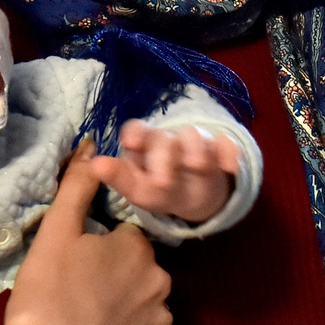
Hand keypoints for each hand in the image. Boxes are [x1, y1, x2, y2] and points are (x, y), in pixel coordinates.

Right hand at [3, 146, 171, 324]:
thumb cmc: (46, 293)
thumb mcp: (55, 233)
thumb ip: (77, 186)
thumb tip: (92, 145)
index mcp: (138, 248)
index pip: (127, 237)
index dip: (102, 248)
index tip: (78, 264)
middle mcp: (160, 282)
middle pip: (139, 269)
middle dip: (117, 274)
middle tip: (81, 290)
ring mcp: (160, 321)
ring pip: (144, 302)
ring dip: (125, 305)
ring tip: (90, 316)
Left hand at [89, 119, 240, 224]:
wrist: (196, 195)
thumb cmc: (160, 189)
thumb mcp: (140, 190)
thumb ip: (120, 178)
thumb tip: (95, 163)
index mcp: (144, 144)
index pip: (137, 130)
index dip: (135, 135)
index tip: (132, 143)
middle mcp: (168, 138)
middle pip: (164, 138)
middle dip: (163, 157)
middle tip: (162, 182)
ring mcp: (196, 141)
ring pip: (194, 135)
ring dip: (195, 149)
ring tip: (196, 167)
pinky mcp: (220, 148)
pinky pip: (225, 145)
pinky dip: (228, 153)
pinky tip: (229, 167)